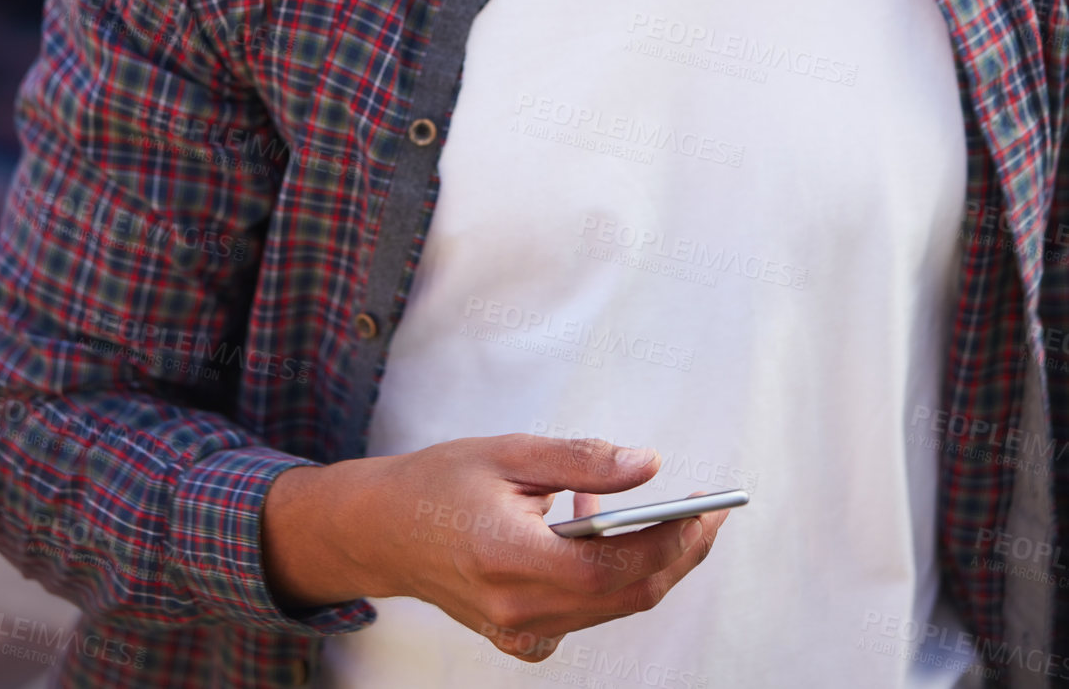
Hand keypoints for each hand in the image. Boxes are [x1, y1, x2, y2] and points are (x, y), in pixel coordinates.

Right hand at [261, 433, 730, 660]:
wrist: (381, 531)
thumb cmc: (439, 482)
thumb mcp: (509, 451)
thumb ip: (582, 459)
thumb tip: (651, 465)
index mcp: (510, 557)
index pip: (613, 566)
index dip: (670, 540)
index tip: (707, 507)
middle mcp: (517, 609)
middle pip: (625, 595)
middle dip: (678, 555)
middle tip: (708, 514)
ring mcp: (518, 632)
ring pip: (611, 608)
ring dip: (647, 563)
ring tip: (662, 511)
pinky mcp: (520, 637)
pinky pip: (585, 615)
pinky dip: (609, 578)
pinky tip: (597, 532)